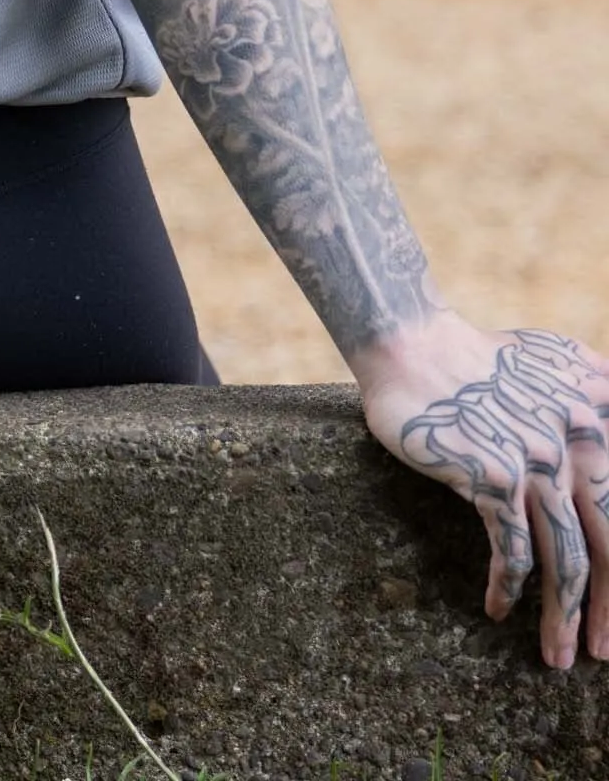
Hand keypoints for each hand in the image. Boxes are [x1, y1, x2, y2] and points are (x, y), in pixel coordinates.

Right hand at [356, 312, 608, 668]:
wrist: (409, 342)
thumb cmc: (477, 354)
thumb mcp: (556, 361)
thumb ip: (596, 390)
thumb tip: (606, 426)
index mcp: (600, 420)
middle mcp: (581, 444)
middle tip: (601, 652)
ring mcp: (537, 462)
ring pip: (567, 561)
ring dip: (563, 618)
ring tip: (557, 655)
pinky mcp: (492, 476)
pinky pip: (513, 550)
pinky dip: (509, 587)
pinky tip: (499, 608)